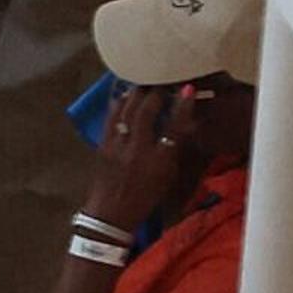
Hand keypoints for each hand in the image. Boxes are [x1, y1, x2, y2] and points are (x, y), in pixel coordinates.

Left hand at [84, 84, 209, 233]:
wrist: (111, 213)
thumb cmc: (145, 196)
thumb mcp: (168, 175)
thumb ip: (174, 149)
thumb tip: (184, 123)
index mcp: (159, 161)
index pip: (174, 128)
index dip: (182, 107)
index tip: (189, 89)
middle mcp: (137, 151)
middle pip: (145, 114)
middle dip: (155, 94)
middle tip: (163, 80)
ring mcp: (116, 147)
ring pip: (125, 113)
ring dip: (136, 94)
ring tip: (145, 82)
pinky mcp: (102, 146)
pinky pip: (110, 119)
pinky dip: (118, 104)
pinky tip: (123, 94)